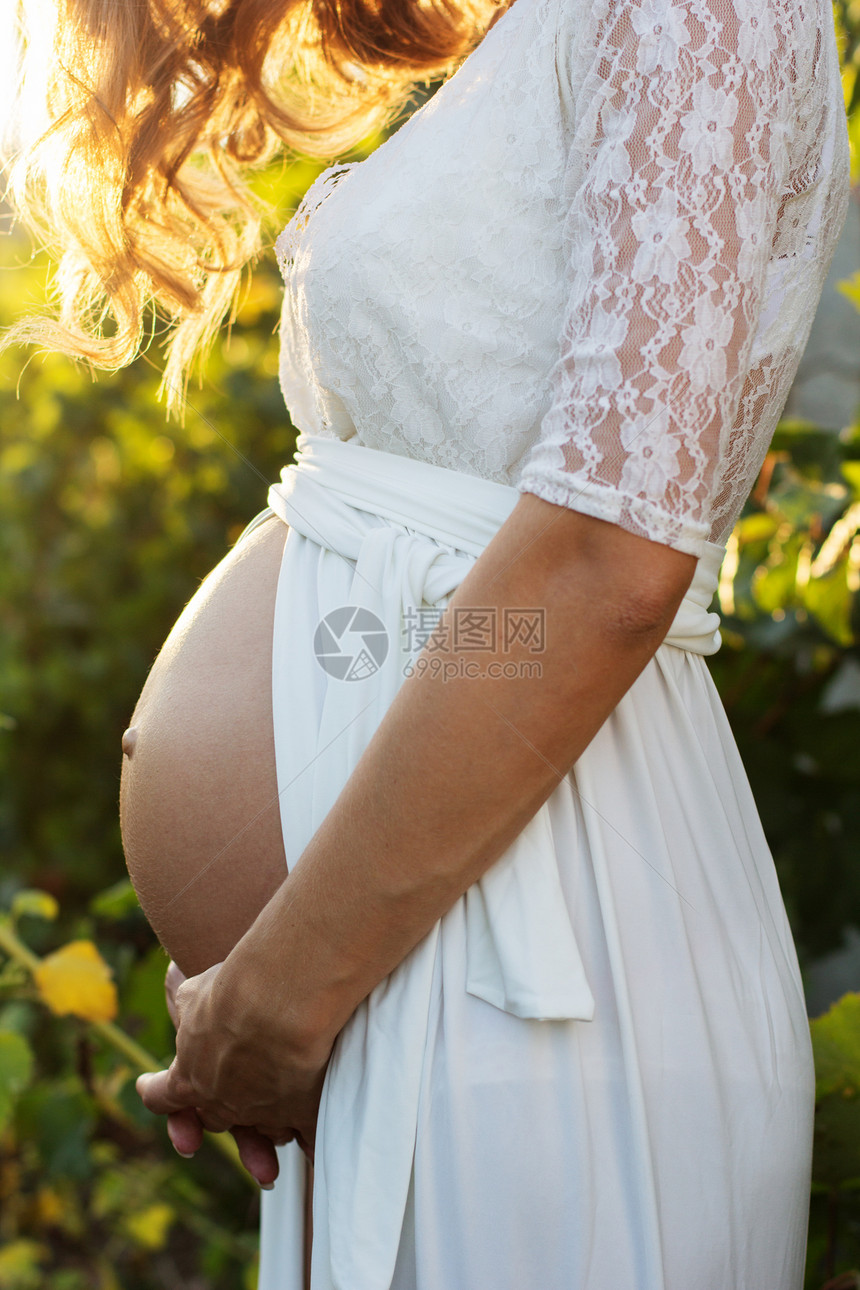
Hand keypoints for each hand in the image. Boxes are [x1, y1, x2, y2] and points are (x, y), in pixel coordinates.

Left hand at [140, 959, 328, 1182]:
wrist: (280, 997)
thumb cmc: (234, 988)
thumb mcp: (195, 992)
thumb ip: (191, 1008)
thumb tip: (189, 1007)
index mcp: (188, 1076)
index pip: (163, 1095)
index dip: (156, 1091)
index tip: (148, 1085)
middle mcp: (222, 1104)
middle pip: (215, 1118)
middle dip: (221, 1109)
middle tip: (232, 1095)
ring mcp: (263, 1113)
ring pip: (264, 1131)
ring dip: (269, 1126)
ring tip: (282, 1117)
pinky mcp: (303, 1114)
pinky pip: (308, 1138)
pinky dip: (313, 1138)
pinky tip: (318, 1138)